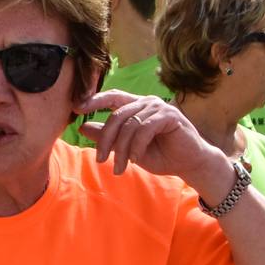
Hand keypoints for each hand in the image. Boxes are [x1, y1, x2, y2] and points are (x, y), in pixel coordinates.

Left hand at [77, 91, 223, 185]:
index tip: (76, 107)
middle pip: (116, 116)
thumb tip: (83, 126)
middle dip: (105, 140)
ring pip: (129, 125)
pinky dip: (136, 146)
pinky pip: (144, 129)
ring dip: (121, 149)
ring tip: (119, 167)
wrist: (188, 164)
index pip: (112, 97)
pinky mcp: (169, 115)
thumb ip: (108, 136)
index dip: (94, 100)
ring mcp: (159, 107)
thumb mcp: (126, 148)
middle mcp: (146, 102)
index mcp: (135, 106)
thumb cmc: (158, 155)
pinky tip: (134, 159)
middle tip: (100, 160)